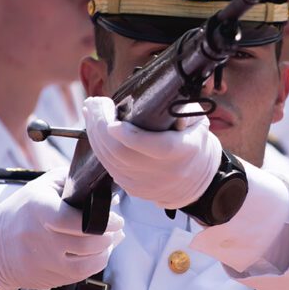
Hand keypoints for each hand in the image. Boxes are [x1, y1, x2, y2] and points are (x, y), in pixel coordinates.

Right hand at [0, 169, 123, 289]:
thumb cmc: (24, 209)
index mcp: (38, 209)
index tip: (116, 219)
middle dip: (108, 237)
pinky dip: (92, 265)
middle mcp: (39, 238)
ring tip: (108, 242)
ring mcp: (42, 262)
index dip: (102, 221)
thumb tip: (111, 196)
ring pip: (86, 265)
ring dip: (104, 254)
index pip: (74, 220)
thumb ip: (76, 184)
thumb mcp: (43, 186)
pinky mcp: (45, 279)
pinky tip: (95, 254)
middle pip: (86, 245)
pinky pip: (78, 276)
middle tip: (116, 229)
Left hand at [83, 96, 222, 208]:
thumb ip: (183, 109)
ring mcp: (145, 183)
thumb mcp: (198, 120)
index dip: (131, 137)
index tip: (113, 122)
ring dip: (95, 133)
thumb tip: (163, 100)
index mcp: (182, 151)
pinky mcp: (132, 189)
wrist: (194, 179)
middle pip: (123, 153)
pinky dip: (98, 146)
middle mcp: (162, 171)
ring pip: (110, 159)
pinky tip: (94, 128)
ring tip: (91, 110)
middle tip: (94, 103)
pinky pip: (108, 166)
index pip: (156, 147)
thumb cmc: (193, 140)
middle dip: (102, 126)